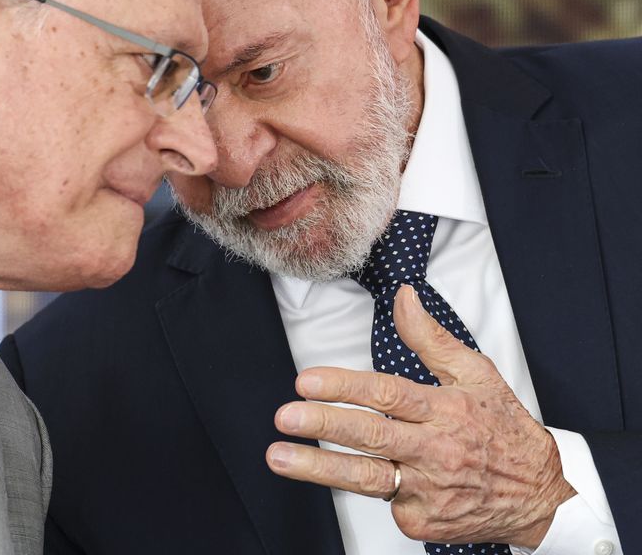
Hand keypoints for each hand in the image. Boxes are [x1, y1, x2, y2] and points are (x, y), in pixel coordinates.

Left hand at [266, 285, 574, 546]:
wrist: (540, 495)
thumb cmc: (503, 428)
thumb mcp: (476, 373)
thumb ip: (430, 337)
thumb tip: (403, 296)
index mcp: (445, 409)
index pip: (387, 394)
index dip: (344, 387)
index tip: (306, 381)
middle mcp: (434, 450)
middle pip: (371, 436)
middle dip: (322, 424)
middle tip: (285, 417)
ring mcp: (428, 490)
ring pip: (365, 478)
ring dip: (318, 467)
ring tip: (280, 456)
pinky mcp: (424, 523)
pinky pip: (386, 504)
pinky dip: (369, 491)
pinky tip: (352, 478)